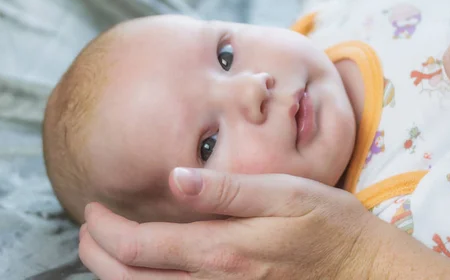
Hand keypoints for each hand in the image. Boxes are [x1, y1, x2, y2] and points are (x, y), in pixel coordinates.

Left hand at [79, 168, 375, 278]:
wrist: (363, 270)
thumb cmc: (328, 225)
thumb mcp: (285, 194)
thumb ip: (228, 190)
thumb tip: (175, 179)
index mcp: (220, 250)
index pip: (139, 246)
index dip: (105, 229)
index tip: (92, 207)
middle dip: (97, 255)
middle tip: (86, 228)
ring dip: (113, 276)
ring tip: (101, 249)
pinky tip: (144, 271)